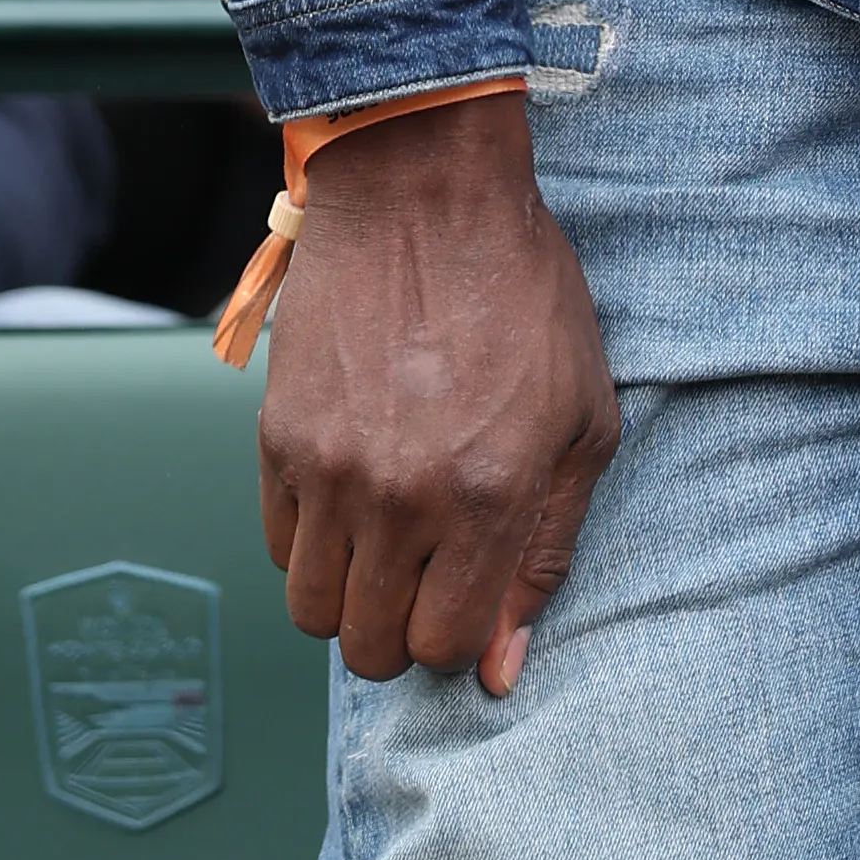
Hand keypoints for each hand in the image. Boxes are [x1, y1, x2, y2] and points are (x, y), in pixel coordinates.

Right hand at [256, 90, 620, 697]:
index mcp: (489, 496)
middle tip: (424, 580)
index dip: (459, 638)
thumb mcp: (584, 422)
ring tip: (385, 544)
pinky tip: (350, 495)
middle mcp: (402, 497)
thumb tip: (500, 663)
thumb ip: (546, 551)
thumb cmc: (522, 298)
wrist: (427, 196)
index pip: (445, 645)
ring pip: (311, 610)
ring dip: (349, 597)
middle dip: (401, 632)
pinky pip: (276, 546)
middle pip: (370, 646)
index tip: (466, 597)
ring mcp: (330, 469)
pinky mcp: (276, 438)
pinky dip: (310, 543)